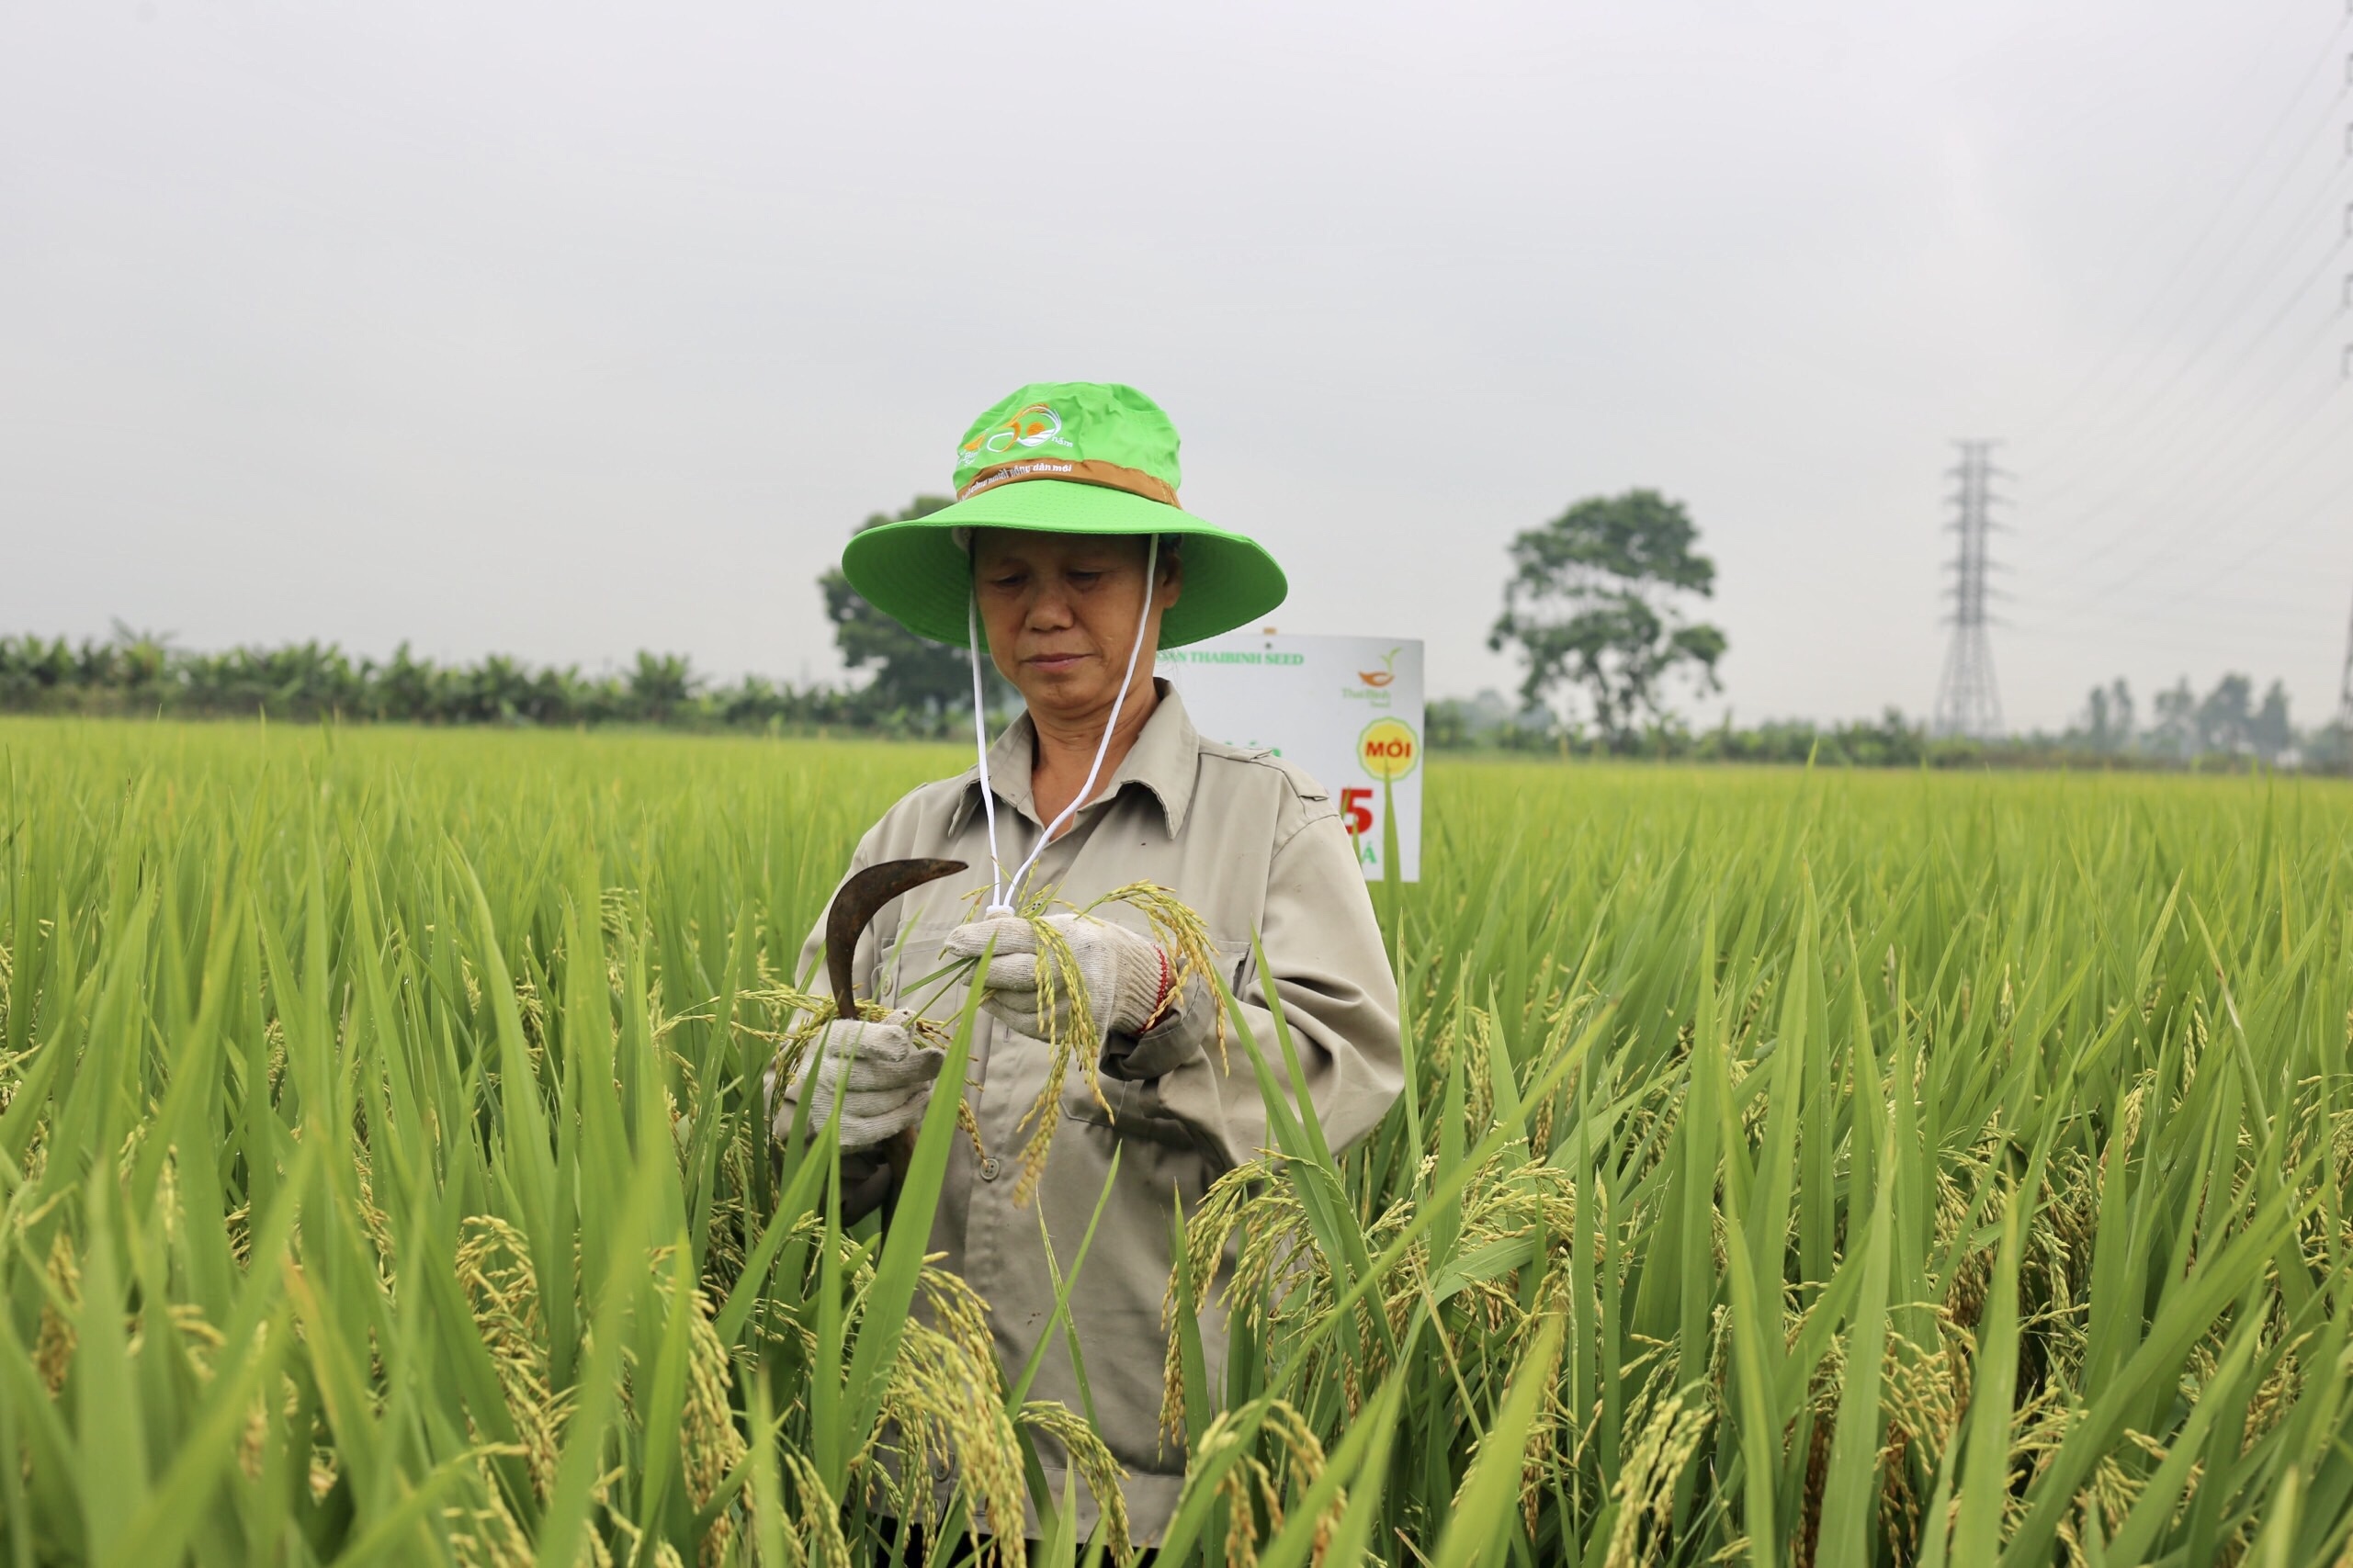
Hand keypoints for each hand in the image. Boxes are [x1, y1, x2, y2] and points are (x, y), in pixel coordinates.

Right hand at [766, 1008, 942, 1149]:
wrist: (817, 1099)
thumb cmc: (848, 1060)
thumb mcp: (860, 1038)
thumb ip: (884, 1030)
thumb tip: (908, 1017)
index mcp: (829, 1041)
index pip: (855, 1040)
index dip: (881, 1044)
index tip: (903, 1046)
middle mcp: (824, 1073)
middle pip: (878, 1074)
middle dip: (913, 1068)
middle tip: (937, 1061)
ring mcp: (830, 1106)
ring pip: (886, 1100)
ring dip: (914, 1091)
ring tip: (927, 1082)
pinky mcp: (842, 1133)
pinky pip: (883, 1126)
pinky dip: (909, 1113)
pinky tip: (922, 1102)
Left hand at [942, 913, 1171, 1047]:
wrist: (1130, 978)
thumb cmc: (1084, 946)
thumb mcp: (1059, 926)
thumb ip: (1019, 928)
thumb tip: (979, 929)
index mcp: (1067, 937)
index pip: (1014, 937)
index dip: (978, 940)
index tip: (952, 942)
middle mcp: (1071, 971)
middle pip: (1012, 973)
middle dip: (981, 970)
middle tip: (962, 967)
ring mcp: (1071, 1003)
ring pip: (1013, 1001)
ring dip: (990, 992)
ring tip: (983, 981)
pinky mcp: (1067, 1028)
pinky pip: (1022, 1022)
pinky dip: (1003, 1010)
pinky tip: (998, 999)